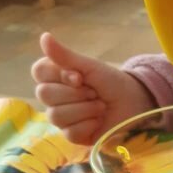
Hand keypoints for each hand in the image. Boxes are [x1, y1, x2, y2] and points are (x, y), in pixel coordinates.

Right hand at [32, 33, 154, 144]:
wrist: (134, 104)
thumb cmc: (112, 83)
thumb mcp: (90, 67)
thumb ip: (65, 56)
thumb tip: (43, 36)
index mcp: (55, 77)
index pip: (38, 72)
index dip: (58, 75)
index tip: (79, 77)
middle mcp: (54, 97)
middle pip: (44, 94)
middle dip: (75, 93)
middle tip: (94, 92)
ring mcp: (62, 118)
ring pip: (56, 115)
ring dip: (85, 109)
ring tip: (100, 106)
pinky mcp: (73, 136)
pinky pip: (70, 132)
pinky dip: (89, 125)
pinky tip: (99, 121)